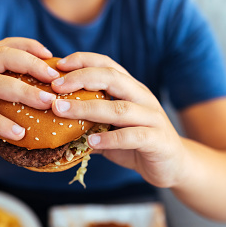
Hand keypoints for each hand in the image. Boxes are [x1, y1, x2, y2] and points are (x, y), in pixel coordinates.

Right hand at [0, 38, 60, 159]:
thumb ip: (4, 111)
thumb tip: (39, 120)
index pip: (4, 47)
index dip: (29, 47)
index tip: (51, 56)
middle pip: (3, 57)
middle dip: (33, 65)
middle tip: (55, 79)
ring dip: (23, 91)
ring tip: (46, 103)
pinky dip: (1, 123)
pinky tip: (19, 133)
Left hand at [50, 52, 187, 187]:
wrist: (173, 165)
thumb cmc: (136, 144)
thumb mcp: (110, 128)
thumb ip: (87, 122)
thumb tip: (52, 120)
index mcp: (131, 89)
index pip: (107, 65)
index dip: (83, 61)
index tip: (58, 65)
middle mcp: (143, 97)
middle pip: (112, 78)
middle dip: (81, 79)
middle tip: (55, 87)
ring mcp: (152, 118)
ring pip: (119, 108)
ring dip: (87, 108)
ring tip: (61, 110)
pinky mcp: (158, 140)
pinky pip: (133, 136)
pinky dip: (110, 138)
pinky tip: (91, 141)